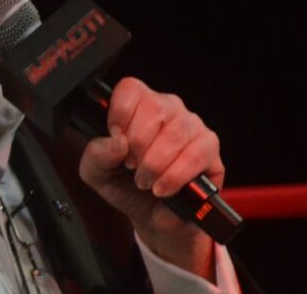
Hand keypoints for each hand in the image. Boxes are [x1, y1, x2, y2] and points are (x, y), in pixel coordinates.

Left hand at [78, 77, 222, 278]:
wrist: (152, 218)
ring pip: (176, 131)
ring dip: (155, 163)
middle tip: (131, 166)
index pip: (130, 88)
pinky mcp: (209, 147)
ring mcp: (191, 125)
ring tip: (145, 181)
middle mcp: (167, 108)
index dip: (120, 113)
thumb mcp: (97, 173)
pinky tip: (163, 188)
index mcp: (137, 106)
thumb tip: (117, 141)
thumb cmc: (125, 186)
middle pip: (154, 107)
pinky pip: (197, 154)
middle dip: (138, 143)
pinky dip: (176, 175)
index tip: (116, 138)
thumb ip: (96, 154)